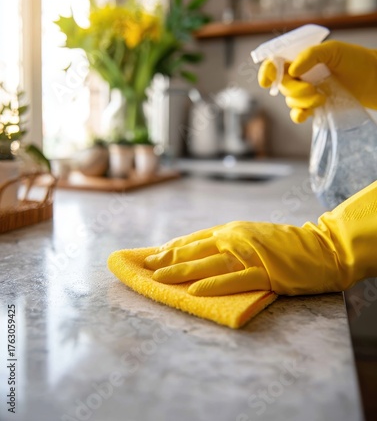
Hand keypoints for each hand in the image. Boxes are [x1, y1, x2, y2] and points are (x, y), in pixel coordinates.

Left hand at [144, 181, 376, 295]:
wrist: (319, 247)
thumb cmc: (283, 245)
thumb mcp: (250, 236)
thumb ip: (226, 242)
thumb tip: (200, 252)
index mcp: (231, 230)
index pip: (194, 239)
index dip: (172, 248)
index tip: (152, 256)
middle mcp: (234, 238)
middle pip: (195, 250)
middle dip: (168, 259)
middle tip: (145, 267)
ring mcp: (248, 254)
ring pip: (207, 263)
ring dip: (180, 271)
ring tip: (158, 278)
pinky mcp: (263, 272)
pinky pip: (233, 279)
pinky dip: (213, 285)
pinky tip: (194, 291)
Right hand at [258, 40, 376, 122]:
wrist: (374, 80)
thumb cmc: (356, 60)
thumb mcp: (333, 50)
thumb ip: (310, 55)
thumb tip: (291, 71)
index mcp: (300, 59)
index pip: (275, 64)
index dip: (267, 72)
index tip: (267, 82)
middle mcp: (300, 76)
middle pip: (282, 85)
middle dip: (294, 90)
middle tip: (312, 89)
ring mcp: (306, 92)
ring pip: (290, 100)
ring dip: (302, 101)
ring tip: (322, 98)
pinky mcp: (315, 107)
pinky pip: (297, 114)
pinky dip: (298, 115)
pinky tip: (305, 114)